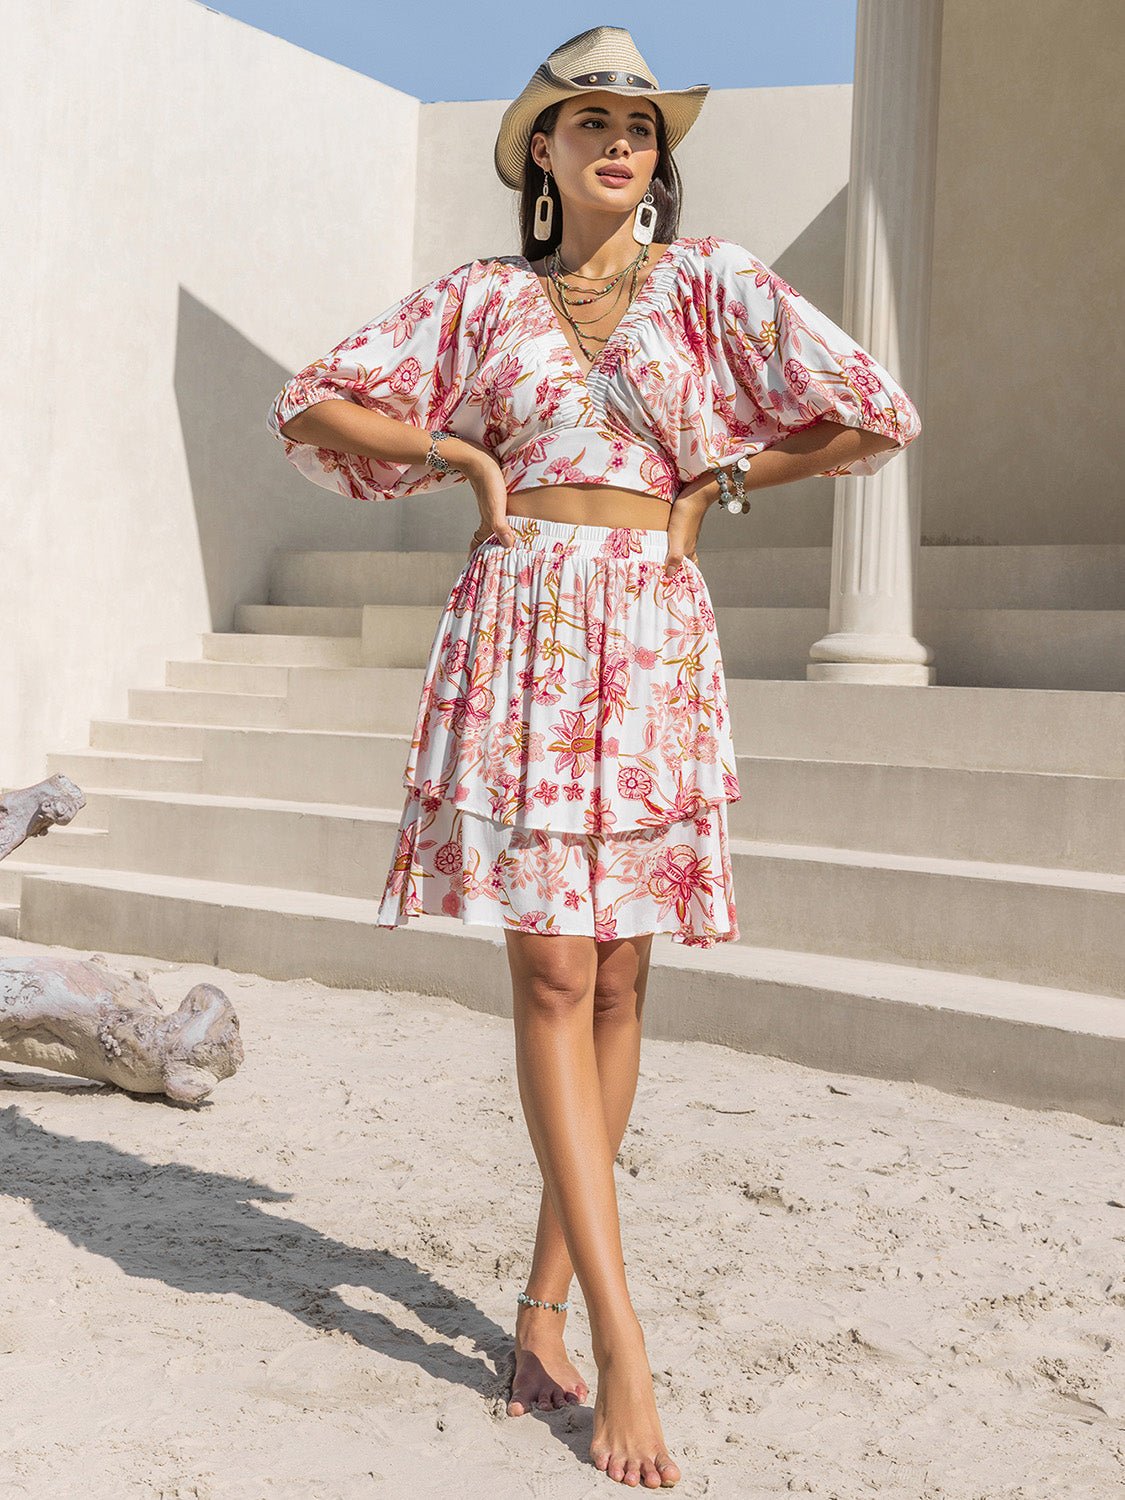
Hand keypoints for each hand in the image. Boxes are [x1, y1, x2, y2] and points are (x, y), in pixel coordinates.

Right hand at [440, 437, 519, 556]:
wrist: (480, 459)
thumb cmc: (488, 483)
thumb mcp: (496, 507)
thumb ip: (501, 526)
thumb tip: (508, 545)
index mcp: (487, 522)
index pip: (478, 543)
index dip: (475, 555)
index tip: (474, 567)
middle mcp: (488, 516)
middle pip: (486, 537)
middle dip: (488, 549)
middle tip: (495, 561)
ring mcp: (492, 507)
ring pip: (493, 526)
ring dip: (497, 536)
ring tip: (505, 546)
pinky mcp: (496, 497)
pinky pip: (500, 514)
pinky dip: (504, 522)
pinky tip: (512, 521)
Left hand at [663, 473, 717, 576]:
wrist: (696, 494)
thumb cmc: (685, 515)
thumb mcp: (676, 537)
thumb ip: (674, 556)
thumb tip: (669, 576)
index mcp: (688, 550)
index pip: (690, 570)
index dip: (685, 580)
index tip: (678, 590)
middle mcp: (689, 545)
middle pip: (686, 563)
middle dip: (680, 572)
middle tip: (669, 580)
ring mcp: (688, 535)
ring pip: (682, 552)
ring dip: (675, 560)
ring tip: (665, 566)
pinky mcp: (684, 526)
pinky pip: (678, 541)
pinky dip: (673, 548)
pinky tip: (666, 545)